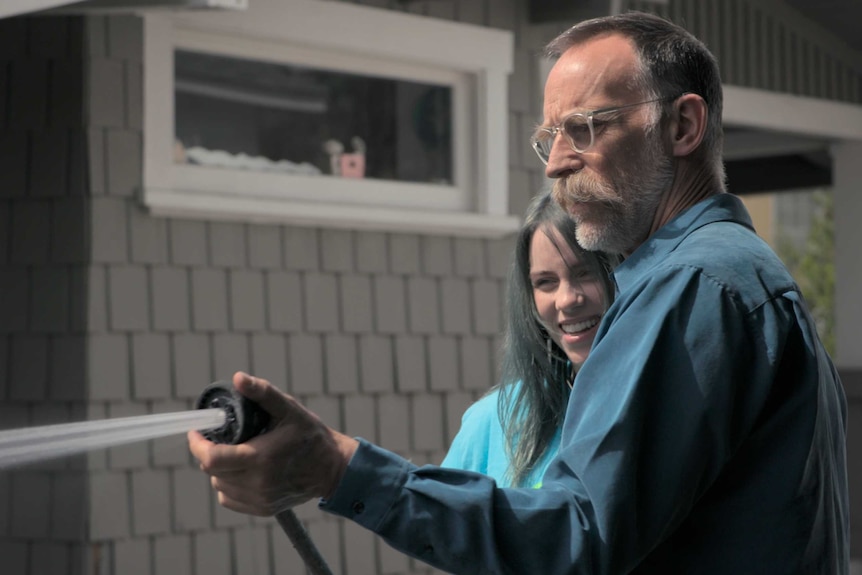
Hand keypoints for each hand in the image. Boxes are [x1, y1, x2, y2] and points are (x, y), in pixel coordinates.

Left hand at [188, 371, 358, 515]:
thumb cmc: (310, 435)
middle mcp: (258, 483)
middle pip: (213, 471)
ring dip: (220, 469)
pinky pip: (230, 499)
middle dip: (209, 453)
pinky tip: (243, 471)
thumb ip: (262, 393)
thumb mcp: (289, 409)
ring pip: (220, 485)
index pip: (211, 458)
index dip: (197, 445)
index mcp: (260, 458)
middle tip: (219, 438)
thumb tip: (238, 378)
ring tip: (235, 453)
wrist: (332, 468)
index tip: (196, 432)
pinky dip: (229, 484)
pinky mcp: (263, 508)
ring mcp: (260, 498)